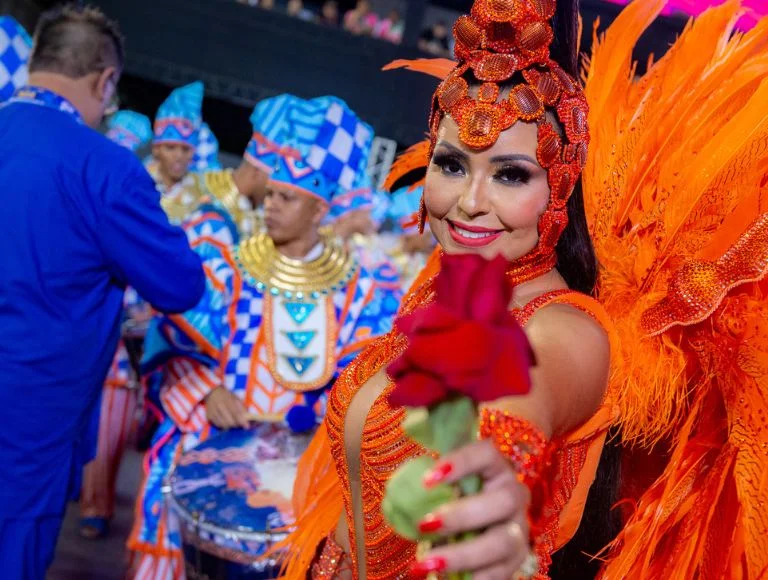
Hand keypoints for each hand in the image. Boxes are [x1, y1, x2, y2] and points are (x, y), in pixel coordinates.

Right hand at [204, 387, 249, 429]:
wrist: (212, 393)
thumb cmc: (227, 396)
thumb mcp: (236, 398)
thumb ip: (242, 407)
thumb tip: (247, 418)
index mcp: (228, 399)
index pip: (236, 413)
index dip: (242, 421)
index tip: (246, 426)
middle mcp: (219, 406)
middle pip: (229, 421)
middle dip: (236, 425)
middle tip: (239, 424)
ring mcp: (213, 412)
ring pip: (224, 425)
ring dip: (230, 426)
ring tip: (233, 423)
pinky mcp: (209, 416)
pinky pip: (218, 425)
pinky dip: (223, 426)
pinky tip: (226, 422)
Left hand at [411, 439, 534, 579]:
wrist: (468, 533)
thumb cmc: (451, 501)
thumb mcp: (441, 487)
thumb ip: (427, 481)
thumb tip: (397, 479)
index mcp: (495, 468)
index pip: (487, 454)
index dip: (461, 463)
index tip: (427, 479)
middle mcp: (515, 495)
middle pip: (504, 500)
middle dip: (462, 514)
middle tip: (426, 524)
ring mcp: (518, 529)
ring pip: (503, 541)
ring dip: (463, 553)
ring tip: (428, 562)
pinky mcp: (515, 561)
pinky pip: (501, 572)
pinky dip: (475, 577)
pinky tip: (448, 578)